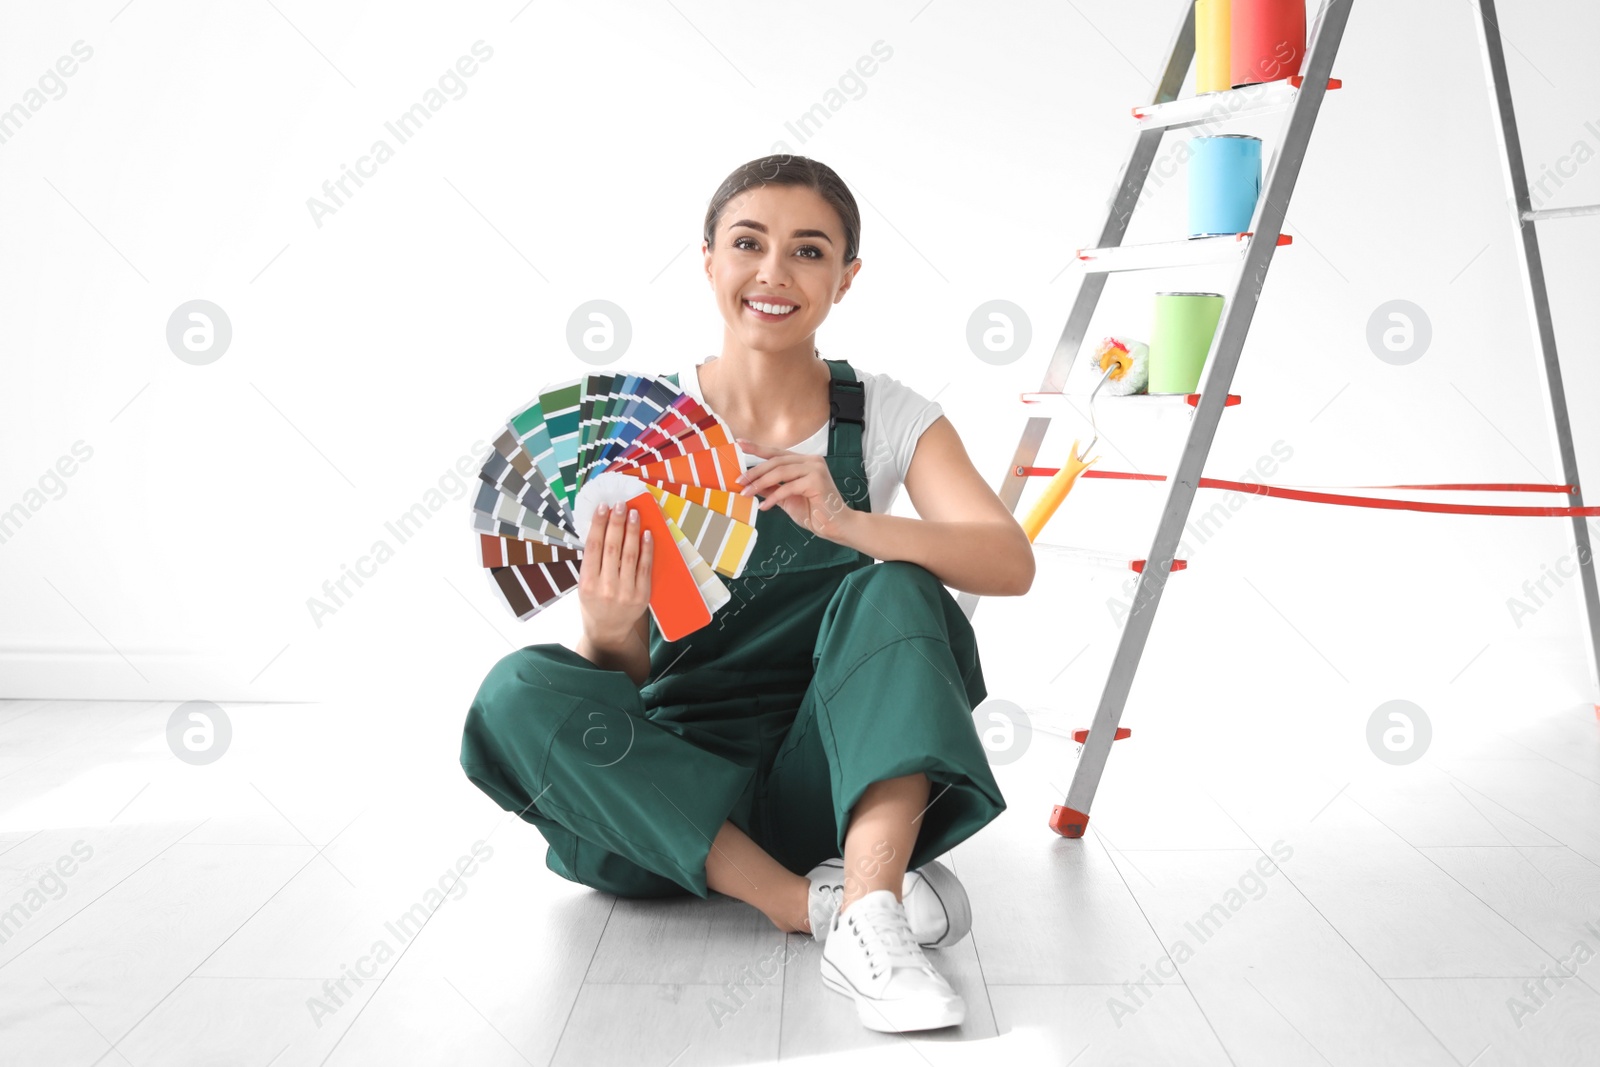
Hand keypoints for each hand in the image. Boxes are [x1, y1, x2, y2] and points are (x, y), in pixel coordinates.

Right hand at [577, 501, 652, 646]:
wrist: (608, 630)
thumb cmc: (593, 602)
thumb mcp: (583, 584)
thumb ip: (592, 561)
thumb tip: (601, 526)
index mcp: (587, 584)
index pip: (593, 547)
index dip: (598, 525)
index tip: (602, 507)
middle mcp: (606, 588)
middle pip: (612, 548)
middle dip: (616, 523)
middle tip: (620, 504)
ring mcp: (625, 592)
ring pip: (630, 555)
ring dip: (632, 531)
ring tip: (633, 513)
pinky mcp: (642, 595)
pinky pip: (645, 567)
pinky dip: (646, 548)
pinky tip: (646, 533)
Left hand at [735, 438, 856, 541]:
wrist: (836, 526)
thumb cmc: (815, 512)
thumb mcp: (787, 498)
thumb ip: (772, 488)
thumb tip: (752, 483)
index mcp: (804, 462)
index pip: (777, 453)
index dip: (757, 448)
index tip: (739, 444)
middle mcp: (811, 461)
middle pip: (776, 461)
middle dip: (755, 472)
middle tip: (739, 481)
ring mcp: (815, 469)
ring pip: (780, 471)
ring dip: (760, 483)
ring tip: (746, 493)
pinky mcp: (816, 481)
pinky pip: (788, 487)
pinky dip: (773, 497)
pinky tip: (764, 506)